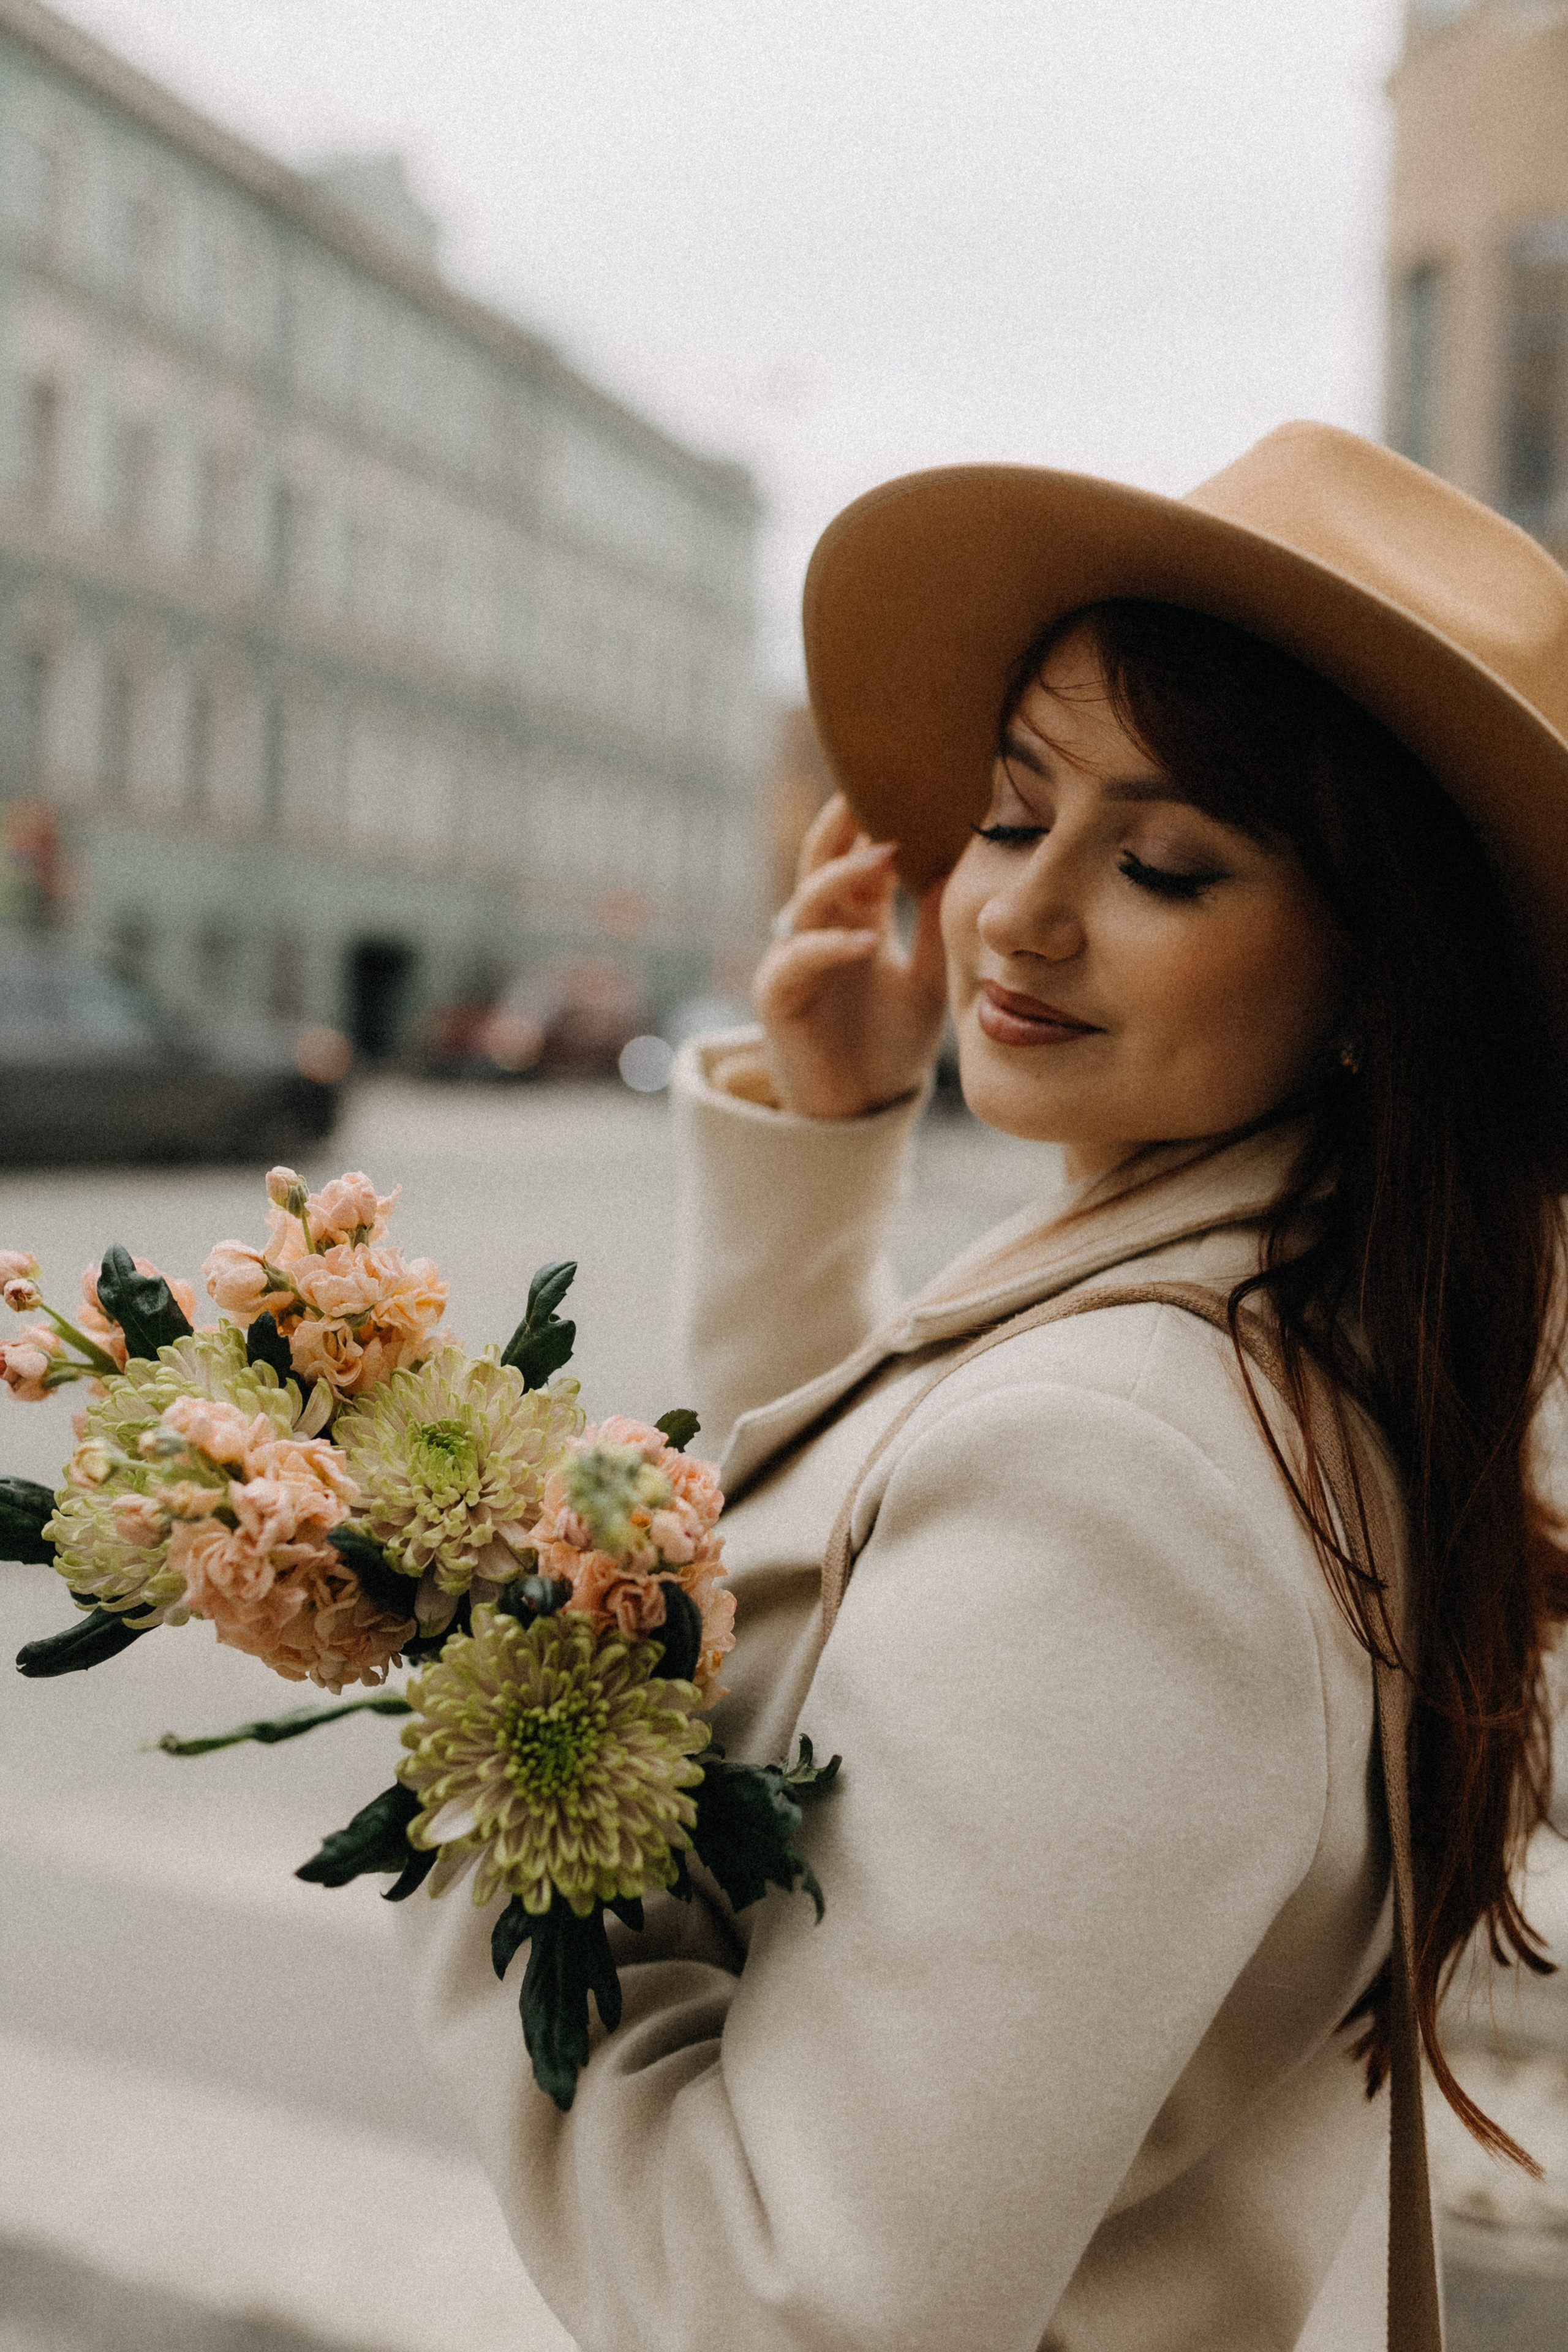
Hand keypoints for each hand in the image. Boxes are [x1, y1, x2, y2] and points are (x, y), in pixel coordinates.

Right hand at [753, 795, 948, 1118]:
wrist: (861, 1113)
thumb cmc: (892, 1047)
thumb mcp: (930, 983)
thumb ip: (938, 932)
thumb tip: (963, 870)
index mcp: (855, 922)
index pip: (860, 857)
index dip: (876, 822)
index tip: (913, 784)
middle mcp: (819, 932)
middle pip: (822, 859)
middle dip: (844, 823)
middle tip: (878, 785)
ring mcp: (793, 960)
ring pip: (807, 900)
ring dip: (844, 875)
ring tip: (886, 853)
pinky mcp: (778, 997)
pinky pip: (798, 960)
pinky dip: (830, 947)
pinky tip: (866, 941)